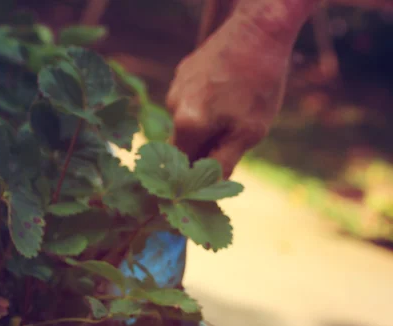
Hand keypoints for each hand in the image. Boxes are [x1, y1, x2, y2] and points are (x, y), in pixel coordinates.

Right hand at [166, 12, 291, 177]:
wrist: (260, 28)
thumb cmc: (259, 84)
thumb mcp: (248, 132)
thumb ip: (224, 163)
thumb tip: (209, 189)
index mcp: (187, 124)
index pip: (181, 166)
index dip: (194, 178)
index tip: (208, 183)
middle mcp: (173, 106)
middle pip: (183, 144)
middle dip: (203, 151)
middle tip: (230, 146)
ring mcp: (176, 86)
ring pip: (188, 122)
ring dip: (207, 127)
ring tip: (235, 112)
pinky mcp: (184, 72)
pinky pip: (191, 100)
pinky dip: (207, 106)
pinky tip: (229, 95)